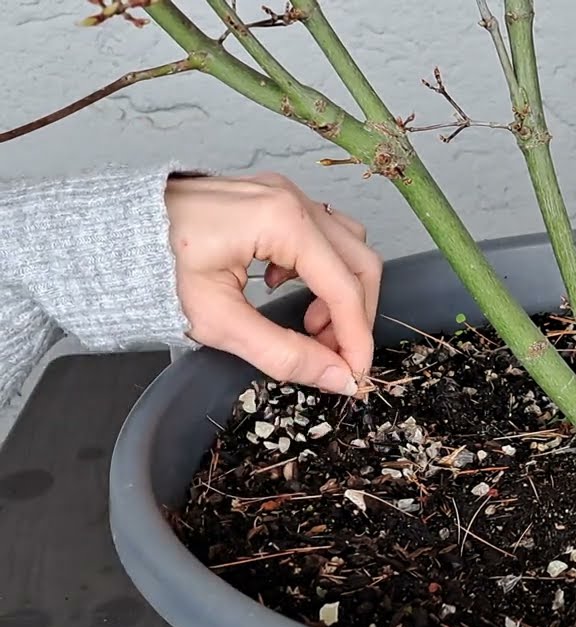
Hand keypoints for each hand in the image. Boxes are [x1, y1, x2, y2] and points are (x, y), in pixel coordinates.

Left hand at [166, 172, 381, 395]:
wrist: (109, 230)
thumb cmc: (150, 267)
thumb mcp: (217, 321)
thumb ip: (283, 353)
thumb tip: (335, 377)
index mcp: (281, 221)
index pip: (344, 286)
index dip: (355, 336)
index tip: (353, 374)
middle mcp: (292, 199)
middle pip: (360, 262)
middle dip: (353, 314)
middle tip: (329, 353)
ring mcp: (284, 193)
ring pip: (348, 246)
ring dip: (341, 290)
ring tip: (308, 323)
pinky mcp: (274, 198)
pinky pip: (323, 234)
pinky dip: (321, 269)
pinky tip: (283, 288)